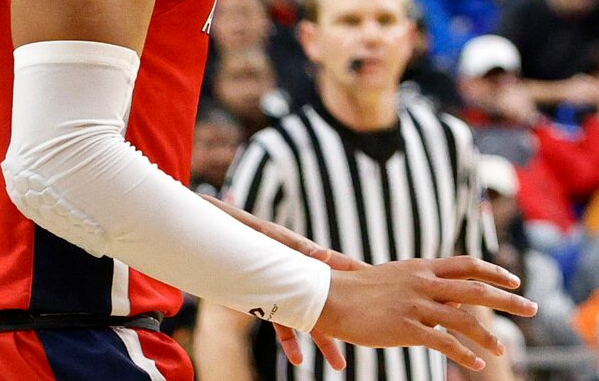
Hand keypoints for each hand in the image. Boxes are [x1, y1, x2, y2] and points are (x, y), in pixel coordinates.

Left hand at [213, 197, 362, 370]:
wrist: (215, 249)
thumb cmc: (244, 234)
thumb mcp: (271, 236)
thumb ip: (297, 246)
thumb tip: (324, 256)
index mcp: (308, 259)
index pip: (342, 269)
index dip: (360, 278)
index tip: (382, 288)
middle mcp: (302, 277)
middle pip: (333, 302)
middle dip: (350, 320)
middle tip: (367, 336)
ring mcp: (288, 293)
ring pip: (312, 321)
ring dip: (324, 341)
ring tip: (338, 363)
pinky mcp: (271, 305)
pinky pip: (285, 327)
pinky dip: (291, 343)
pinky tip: (298, 359)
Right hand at [316, 257, 533, 372]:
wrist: (329, 296)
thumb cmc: (359, 288)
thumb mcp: (398, 278)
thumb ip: (424, 283)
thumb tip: (448, 293)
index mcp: (424, 267)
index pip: (469, 265)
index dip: (495, 272)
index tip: (515, 282)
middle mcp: (425, 283)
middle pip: (478, 289)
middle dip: (509, 300)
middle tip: (533, 308)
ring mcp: (417, 305)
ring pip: (464, 319)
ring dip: (488, 336)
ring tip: (502, 350)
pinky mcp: (406, 328)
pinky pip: (443, 343)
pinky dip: (464, 354)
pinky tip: (476, 363)